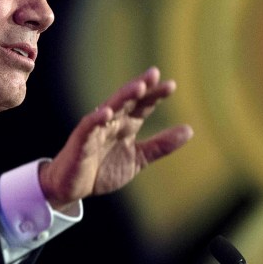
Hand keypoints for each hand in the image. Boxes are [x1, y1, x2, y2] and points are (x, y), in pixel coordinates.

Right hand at [39, 66, 192, 209]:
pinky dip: (97, 119)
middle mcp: (111, 122)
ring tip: (137, 87)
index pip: (143, 105)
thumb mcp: (138, 158)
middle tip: (154, 74)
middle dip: (140, 87)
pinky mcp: (80, 140)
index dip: (155, 95)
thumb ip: (161, 145)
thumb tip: (190, 130)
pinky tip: (107, 112)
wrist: (72, 189)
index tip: (171, 85)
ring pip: (110, 108)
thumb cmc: (102, 170)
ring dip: (123, 97)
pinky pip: (89, 127)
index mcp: (126, 125)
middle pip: (128, 100)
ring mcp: (95, 129)